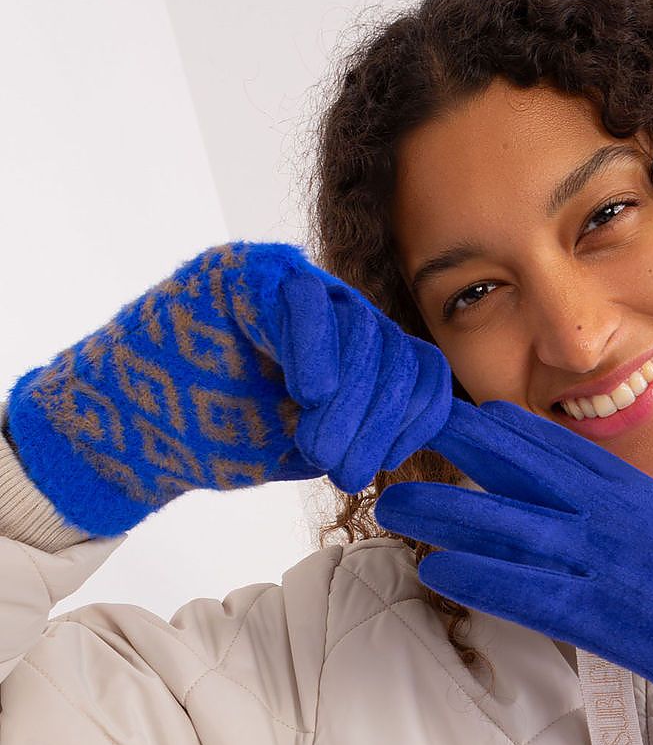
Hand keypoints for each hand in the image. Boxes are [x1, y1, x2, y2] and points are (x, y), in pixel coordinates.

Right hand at [5, 241, 452, 535]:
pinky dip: (312, 347)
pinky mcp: (241, 272)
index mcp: (357, 351)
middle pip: (392, 352)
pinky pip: (297, 299)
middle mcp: (332, 309)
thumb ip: (364, 432)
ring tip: (319, 448)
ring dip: (348, 400)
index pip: (416, 370)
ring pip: (357, 328)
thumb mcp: (309, 446)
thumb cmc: (217, 437)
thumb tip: (433, 436)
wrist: (127, 428)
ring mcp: (288, 284)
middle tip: (345, 472)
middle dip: (377, 421)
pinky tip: (307, 392)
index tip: (385, 465)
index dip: (414, 418)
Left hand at [374, 397, 652, 744]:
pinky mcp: (630, 633)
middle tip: (403, 433)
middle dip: (467, 455)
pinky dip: (485, 582)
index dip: (516, 436)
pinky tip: (437, 571)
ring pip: (525, 532)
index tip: (467, 415)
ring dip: (453, 516)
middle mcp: (645, 530)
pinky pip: (541, 600)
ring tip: (393, 502)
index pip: (580, 458)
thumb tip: (630, 544)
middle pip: (539, 478)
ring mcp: (635, 577)